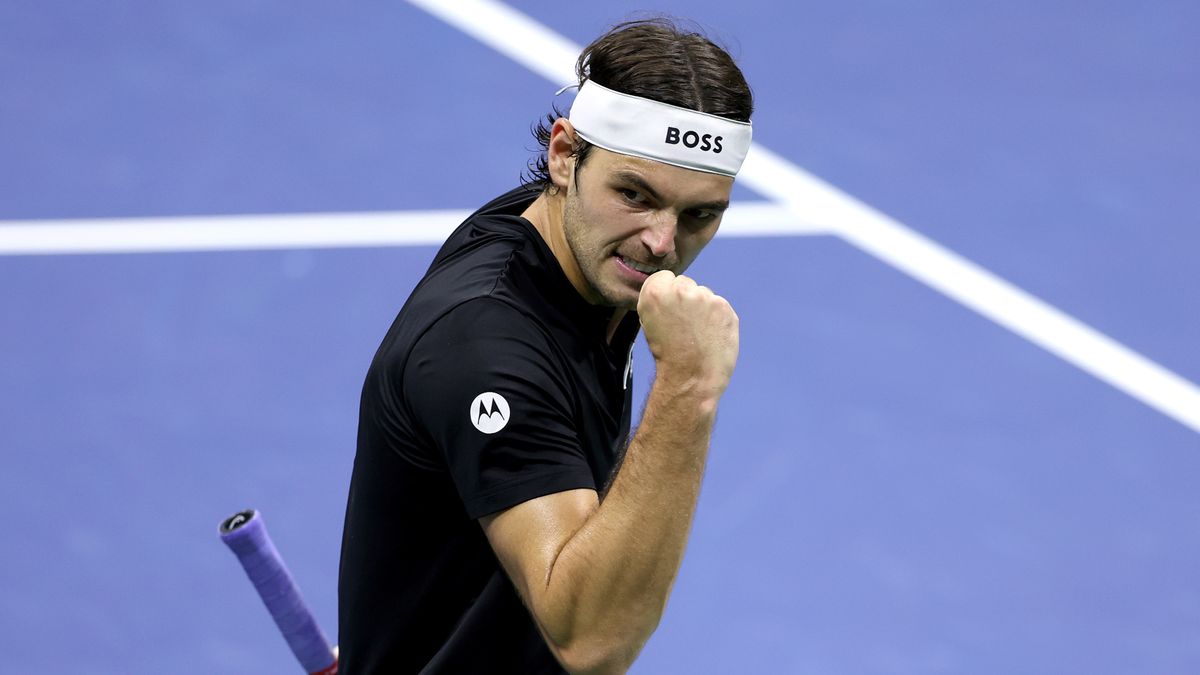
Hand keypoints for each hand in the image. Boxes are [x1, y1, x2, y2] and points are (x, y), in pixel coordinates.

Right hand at [637, 271, 738, 396]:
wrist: (691, 376)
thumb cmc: (667, 353)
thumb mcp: (649, 322)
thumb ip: (658, 301)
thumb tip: (670, 291)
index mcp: (655, 291)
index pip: (664, 278)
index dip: (667, 295)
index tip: (669, 311)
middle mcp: (680, 289)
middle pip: (685, 284)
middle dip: (686, 299)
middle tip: (685, 324)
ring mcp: (705, 297)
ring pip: (704, 294)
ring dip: (703, 308)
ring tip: (698, 333)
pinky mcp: (724, 306)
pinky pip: (719, 306)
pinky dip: (717, 318)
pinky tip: (711, 335)